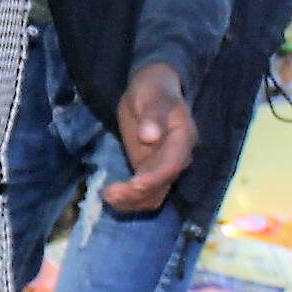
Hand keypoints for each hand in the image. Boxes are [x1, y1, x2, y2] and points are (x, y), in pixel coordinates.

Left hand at [103, 62, 196, 211]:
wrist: (152, 91)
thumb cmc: (153, 90)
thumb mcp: (152, 96)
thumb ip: (153, 115)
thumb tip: (149, 136)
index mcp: (183, 138)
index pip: (171, 165)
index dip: (154, 177)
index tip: (134, 184)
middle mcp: (178, 158)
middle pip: (162, 185)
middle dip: (138, 193)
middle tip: (110, 194)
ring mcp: (163, 167)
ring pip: (154, 195)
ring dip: (132, 201)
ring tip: (107, 197)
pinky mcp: (150, 171)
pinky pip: (144, 193)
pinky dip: (129, 199)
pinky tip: (110, 197)